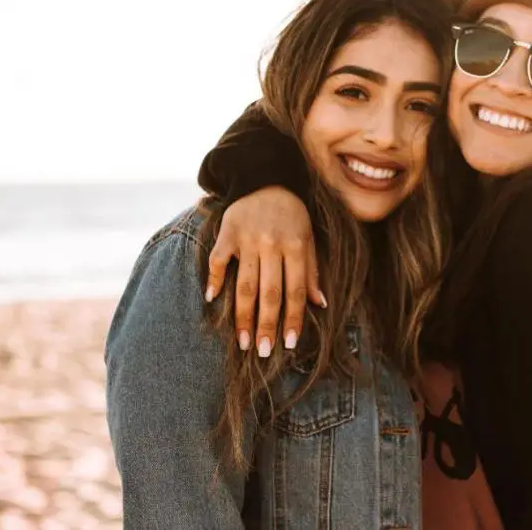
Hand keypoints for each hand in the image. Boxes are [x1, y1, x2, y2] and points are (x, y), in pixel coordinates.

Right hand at [204, 187, 324, 355]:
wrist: (265, 179)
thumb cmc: (291, 214)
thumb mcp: (308, 237)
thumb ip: (312, 270)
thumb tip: (320, 304)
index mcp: (295, 246)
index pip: (295, 290)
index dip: (293, 318)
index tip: (289, 344)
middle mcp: (272, 245)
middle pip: (269, 292)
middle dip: (267, 325)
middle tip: (263, 352)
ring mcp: (247, 239)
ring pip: (244, 284)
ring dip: (242, 315)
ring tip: (242, 341)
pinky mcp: (227, 233)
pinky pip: (217, 260)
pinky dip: (213, 279)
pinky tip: (212, 300)